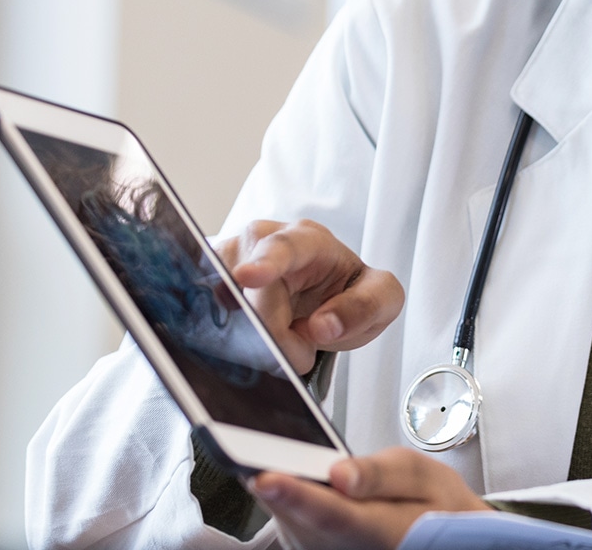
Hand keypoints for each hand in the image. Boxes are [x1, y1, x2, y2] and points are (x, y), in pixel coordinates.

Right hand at [215, 219, 402, 374]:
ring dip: (256, 337)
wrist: (323, 296)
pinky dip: (235, 336)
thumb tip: (321, 326)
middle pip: (252, 292)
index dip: (266, 263)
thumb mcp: (380, 299)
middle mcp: (264, 240)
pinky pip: (210, 312)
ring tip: (285, 337)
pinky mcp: (212, 281)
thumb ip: (364, 308)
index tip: (248, 277)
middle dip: (275, 333)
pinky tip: (254, 336)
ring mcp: (232, 259)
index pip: (284, 247)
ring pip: (229, 305)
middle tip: (300, 352)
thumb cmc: (348, 292)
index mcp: (308, 239)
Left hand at [249, 447, 491, 549]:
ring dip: (278, 485)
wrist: (439, 535)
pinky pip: (284, 518)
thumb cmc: (433, 505)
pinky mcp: (309, 547)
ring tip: (283, 456)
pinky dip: (283, 494)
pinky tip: (293, 475)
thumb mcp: (423, 476)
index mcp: (380, 532)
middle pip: (293, 515)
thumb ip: (382, 472)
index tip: (266, 477)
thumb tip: (341, 472)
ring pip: (282, 516)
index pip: (331, 515)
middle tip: (253, 441)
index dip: (295, 495)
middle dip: (275, 479)